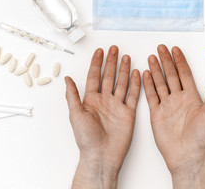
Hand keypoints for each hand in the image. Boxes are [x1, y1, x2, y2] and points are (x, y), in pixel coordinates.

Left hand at [65, 46, 140, 188]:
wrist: (101, 155)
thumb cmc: (86, 138)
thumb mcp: (75, 115)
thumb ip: (73, 96)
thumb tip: (67, 79)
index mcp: (91, 100)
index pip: (94, 76)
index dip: (97, 63)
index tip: (100, 51)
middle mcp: (104, 100)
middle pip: (109, 76)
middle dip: (111, 62)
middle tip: (114, 49)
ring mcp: (117, 106)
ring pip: (121, 83)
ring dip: (124, 70)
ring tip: (126, 57)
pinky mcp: (128, 113)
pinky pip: (133, 95)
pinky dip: (135, 84)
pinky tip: (136, 74)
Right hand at [143, 45, 204, 188]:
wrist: (186, 156)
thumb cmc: (201, 138)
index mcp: (192, 97)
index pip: (184, 74)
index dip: (180, 61)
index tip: (175, 50)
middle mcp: (179, 99)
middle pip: (171, 75)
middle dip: (166, 61)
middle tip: (161, 48)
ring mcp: (167, 105)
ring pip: (160, 83)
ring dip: (156, 70)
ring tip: (151, 57)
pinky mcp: (157, 113)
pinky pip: (151, 95)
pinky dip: (148, 84)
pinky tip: (146, 74)